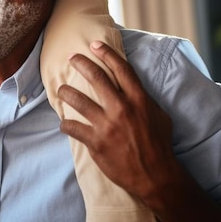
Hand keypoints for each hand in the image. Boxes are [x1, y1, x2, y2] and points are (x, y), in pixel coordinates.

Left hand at [58, 41, 173, 201]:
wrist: (156, 176)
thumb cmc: (159, 144)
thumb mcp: (159, 115)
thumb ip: (144, 98)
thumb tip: (132, 86)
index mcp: (138, 99)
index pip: (120, 69)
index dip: (106, 53)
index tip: (94, 45)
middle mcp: (121, 108)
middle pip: (96, 77)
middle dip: (81, 63)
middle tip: (72, 58)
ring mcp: (107, 125)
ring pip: (78, 100)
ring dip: (66, 92)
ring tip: (61, 90)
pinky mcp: (96, 143)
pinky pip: (73, 127)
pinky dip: (66, 124)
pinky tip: (64, 124)